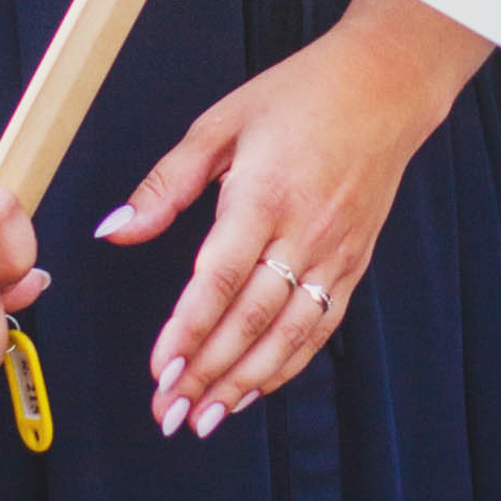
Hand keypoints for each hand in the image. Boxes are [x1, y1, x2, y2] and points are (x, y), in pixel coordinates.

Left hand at [97, 0, 490, 431]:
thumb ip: (165, 185)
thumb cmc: (299, 96)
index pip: (220, 279)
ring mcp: (335, 252)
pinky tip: (255, 388)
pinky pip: (320, 326)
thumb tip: (114, 231)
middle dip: (207, 373)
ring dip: (245, 382)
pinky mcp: (354, 263)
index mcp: (264, 193)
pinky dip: (287, 364)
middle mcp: (304, 231)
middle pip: (251, 319)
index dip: (188, 330)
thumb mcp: (220, 124)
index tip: (159, 369)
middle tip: (169, 413)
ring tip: (205, 417)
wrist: (385, 84)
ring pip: (289, 334)